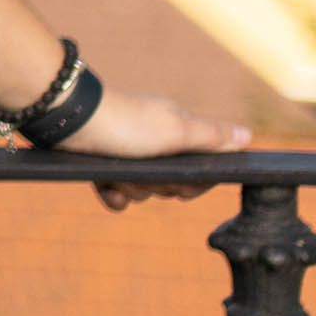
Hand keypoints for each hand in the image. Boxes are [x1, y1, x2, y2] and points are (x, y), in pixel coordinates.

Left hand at [57, 87, 250, 210]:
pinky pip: (116, 193)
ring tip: (117, 174)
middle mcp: (154, 142)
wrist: (68, 121)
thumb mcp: (176, 131)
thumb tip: (247, 137)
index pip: (201, 169)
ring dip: (131, 189)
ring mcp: (127, 154)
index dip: (193, 183)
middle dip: (158, 186)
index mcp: (176, 131)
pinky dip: (112, 194)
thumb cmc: (127, 123)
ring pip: (142, 191)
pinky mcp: (102, 164)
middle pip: (170, 184)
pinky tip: (106, 188)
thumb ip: (212, 137)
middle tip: (144, 173)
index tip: (181, 185)